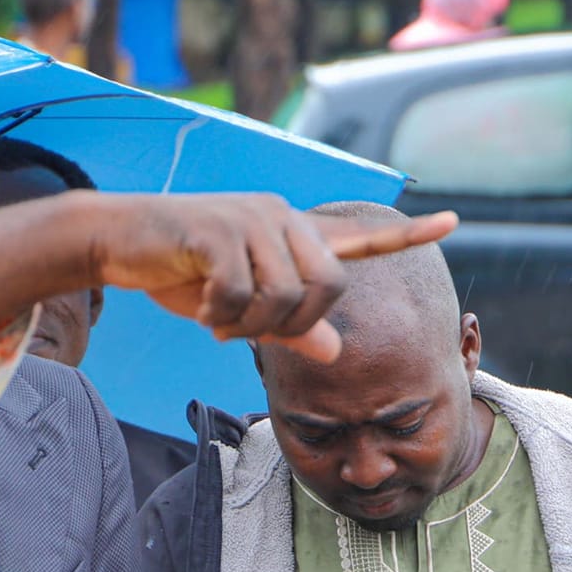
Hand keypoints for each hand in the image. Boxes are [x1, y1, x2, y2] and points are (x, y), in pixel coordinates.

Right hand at [85, 193, 456, 360]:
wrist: (117, 241)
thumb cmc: (185, 274)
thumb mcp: (246, 310)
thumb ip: (293, 329)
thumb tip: (336, 353)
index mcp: (297, 234)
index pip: (364, 235)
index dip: (410, 234)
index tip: (454, 223)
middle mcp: (283, 218)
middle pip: (330, 288)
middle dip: (295, 324)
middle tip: (252, 332)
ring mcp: (252, 219)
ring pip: (286, 297)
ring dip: (251, 327)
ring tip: (220, 320)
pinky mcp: (218, 229)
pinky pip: (242, 294)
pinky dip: (222, 316)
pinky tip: (202, 309)